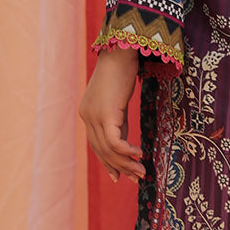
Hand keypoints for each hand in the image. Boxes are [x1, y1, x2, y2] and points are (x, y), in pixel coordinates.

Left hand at [78, 47, 146, 183]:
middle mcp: (87, 116)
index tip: (120, 175)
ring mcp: (94, 116)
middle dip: (120, 167)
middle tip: (137, 178)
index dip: (109, 162)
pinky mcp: (105, 114)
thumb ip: (118, 122)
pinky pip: (114, 142)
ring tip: (142, 171)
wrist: (121, 51)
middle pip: (102, 150)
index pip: (96, 145)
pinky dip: (127, 152)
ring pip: (109, 150)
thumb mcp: (119, 101)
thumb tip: (125, 143)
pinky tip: (140, 154)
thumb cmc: (123, 71)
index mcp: (88, 113)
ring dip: (126, 163)